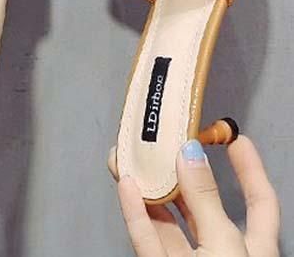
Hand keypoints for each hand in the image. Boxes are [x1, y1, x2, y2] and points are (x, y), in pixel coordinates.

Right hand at [118, 136, 279, 256]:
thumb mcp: (227, 248)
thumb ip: (206, 201)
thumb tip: (190, 152)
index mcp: (252, 249)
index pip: (258, 202)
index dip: (250, 169)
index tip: (234, 137)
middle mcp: (219, 251)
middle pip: (201, 203)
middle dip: (181, 171)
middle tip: (165, 140)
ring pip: (168, 217)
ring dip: (149, 186)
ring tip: (133, 156)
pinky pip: (145, 237)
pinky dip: (133, 210)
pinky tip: (126, 185)